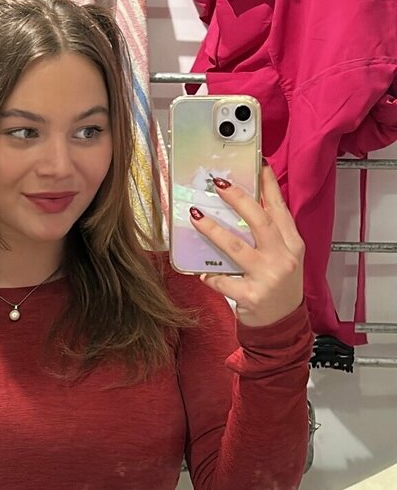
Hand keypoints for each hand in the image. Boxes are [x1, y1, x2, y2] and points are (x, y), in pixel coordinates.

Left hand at [190, 164, 304, 327]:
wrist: (282, 326)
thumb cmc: (279, 286)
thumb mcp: (283, 257)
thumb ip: (269, 234)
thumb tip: (243, 204)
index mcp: (292, 244)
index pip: (280, 209)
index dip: (269, 185)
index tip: (258, 163)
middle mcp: (283, 258)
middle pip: (259, 221)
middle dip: (238, 199)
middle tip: (218, 183)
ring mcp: (268, 277)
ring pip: (235, 247)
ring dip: (213, 230)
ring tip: (196, 216)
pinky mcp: (251, 296)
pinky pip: (223, 281)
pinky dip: (210, 275)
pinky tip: (200, 271)